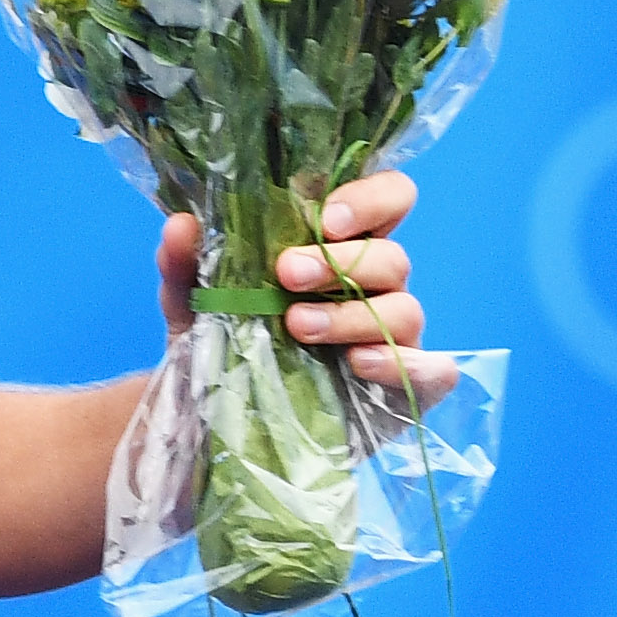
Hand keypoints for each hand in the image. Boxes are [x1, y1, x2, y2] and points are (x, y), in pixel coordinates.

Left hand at [160, 175, 454, 400]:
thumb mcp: (193, 302)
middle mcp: (376, 286)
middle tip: (287, 274)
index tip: (322, 217)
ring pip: (406, 309)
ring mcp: (396, 336)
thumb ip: (185, 263)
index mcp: (338, 247)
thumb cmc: (224, 340)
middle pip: (392, 256)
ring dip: (351, 315)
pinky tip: (358, 364)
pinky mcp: (406, 385)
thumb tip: (182, 224)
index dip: (368, 198)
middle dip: (342, 262)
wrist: (222, 418)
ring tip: (297, 327)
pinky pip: (434, 370)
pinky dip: (404, 364)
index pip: (386, 199)